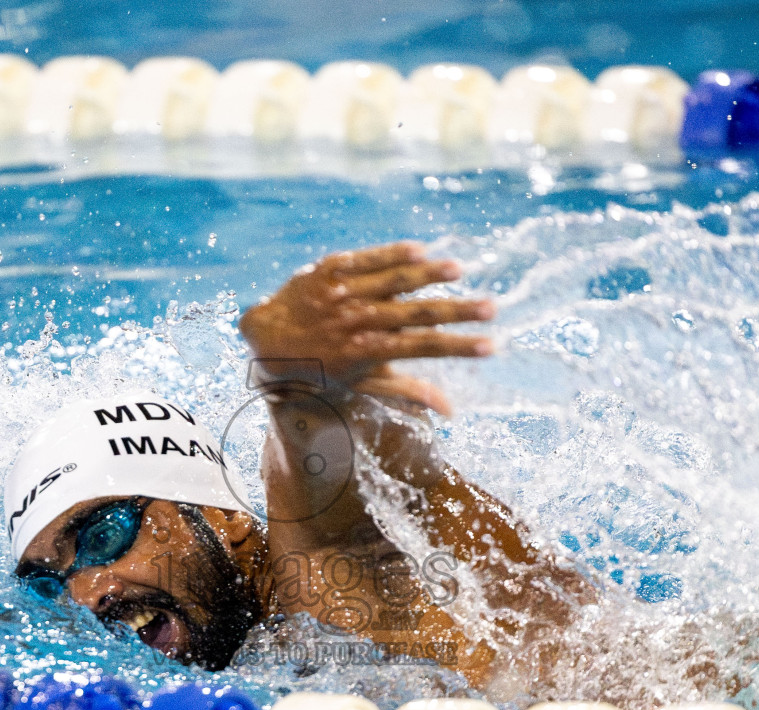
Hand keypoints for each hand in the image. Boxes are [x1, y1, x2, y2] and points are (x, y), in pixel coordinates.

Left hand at [238, 241, 495, 415]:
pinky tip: (421, 249)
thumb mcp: (360, 385)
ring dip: (428, 275)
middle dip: (457, 311)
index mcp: (366, 351)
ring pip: (392, 281)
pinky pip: (366, 258)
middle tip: (492, 308)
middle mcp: (356, 320)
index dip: (458, 347)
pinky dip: (392, 254)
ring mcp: (341, 292)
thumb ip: (406, 392)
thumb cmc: (319, 368)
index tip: (491, 345)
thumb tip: (451, 411)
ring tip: (460, 270)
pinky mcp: (328, 268)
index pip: (422, 348)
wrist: (266, 339)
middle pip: (416, 314)